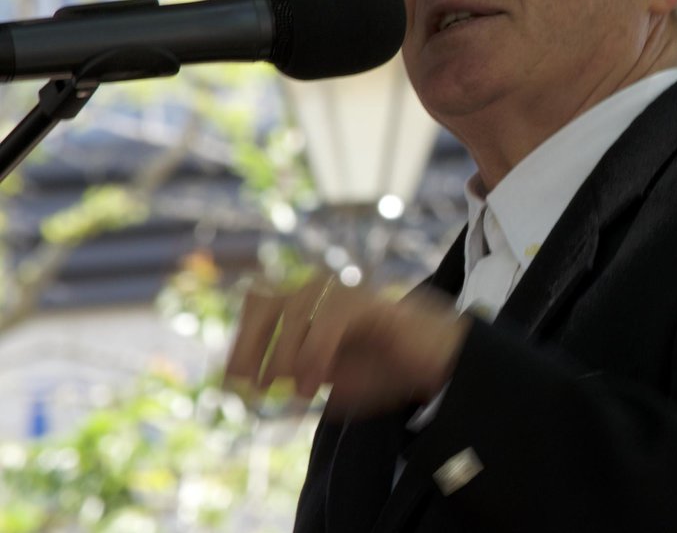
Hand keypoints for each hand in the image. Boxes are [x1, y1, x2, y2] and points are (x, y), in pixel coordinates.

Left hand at [223, 275, 471, 419]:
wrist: (437, 363)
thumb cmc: (387, 367)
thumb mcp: (331, 376)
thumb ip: (296, 371)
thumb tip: (257, 376)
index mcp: (310, 308)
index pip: (259, 304)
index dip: (242, 340)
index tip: (232, 380)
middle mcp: (322, 294)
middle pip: (264, 299)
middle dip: (250, 343)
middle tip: (253, 385)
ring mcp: (345, 294)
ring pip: (294, 306)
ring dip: (284, 353)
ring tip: (290, 390)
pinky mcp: (369, 302)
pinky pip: (330, 317)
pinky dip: (315, 352)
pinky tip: (315, 385)